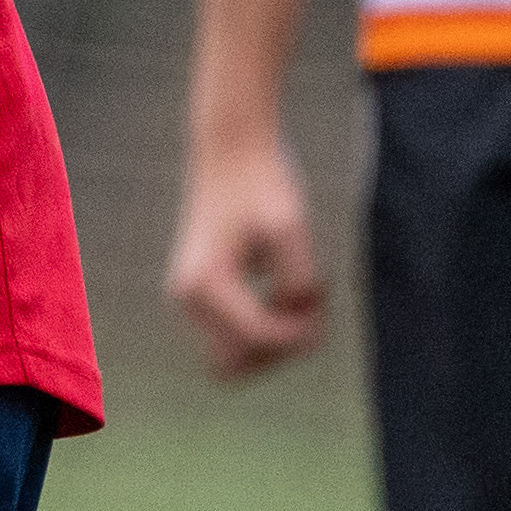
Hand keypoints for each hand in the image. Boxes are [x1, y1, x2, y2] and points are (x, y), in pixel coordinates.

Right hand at [165, 130, 328, 376]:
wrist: (232, 149)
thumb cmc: (263, 183)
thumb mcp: (292, 229)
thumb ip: (299, 284)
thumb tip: (305, 334)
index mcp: (205, 281)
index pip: (258, 337)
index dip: (299, 333)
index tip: (322, 303)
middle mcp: (188, 295)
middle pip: (238, 362)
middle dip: (280, 346)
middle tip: (310, 309)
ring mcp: (190, 297)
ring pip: (235, 353)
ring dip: (274, 337)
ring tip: (304, 295)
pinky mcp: (200, 292)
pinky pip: (235, 332)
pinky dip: (266, 323)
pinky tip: (289, 287)